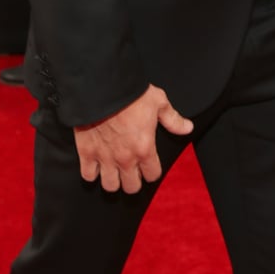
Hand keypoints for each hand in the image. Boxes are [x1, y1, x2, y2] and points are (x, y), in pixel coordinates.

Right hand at [74, 84, 193, 193]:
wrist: (103, 86)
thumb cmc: (132, 93)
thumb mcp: (159, 102)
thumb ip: (173, 119)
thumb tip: (188, 128)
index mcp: (144, 148)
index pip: (153, 175)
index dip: (152, 171)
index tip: (149, 164)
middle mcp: (125, 158)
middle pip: (132, 187)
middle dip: (134, 180)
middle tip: (132, 170)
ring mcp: (105, 157)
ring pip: (110, 186)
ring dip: (113, 180)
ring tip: (114, 170)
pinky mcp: (87, 152)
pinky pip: (88, 175)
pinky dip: (92, 173)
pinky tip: (96, 165)